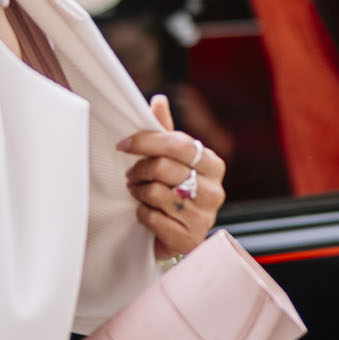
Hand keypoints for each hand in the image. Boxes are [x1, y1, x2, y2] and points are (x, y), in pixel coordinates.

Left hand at [119, 94, 225, 259]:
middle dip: (139, 170)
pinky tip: (146, 213)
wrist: (178, 236)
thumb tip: (158, 100)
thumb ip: (165, 133)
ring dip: (138, 192)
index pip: (179, 144)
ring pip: (156, 193)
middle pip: (164, 168)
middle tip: (131, 175)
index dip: (147, 141)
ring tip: (137, 192)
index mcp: (213, 165)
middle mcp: (214, 190)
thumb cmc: (174, 192)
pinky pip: (153, 218)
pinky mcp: (188, 238)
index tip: (124, 144)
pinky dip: (142, 214)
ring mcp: (203, 216)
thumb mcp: (172, 162)